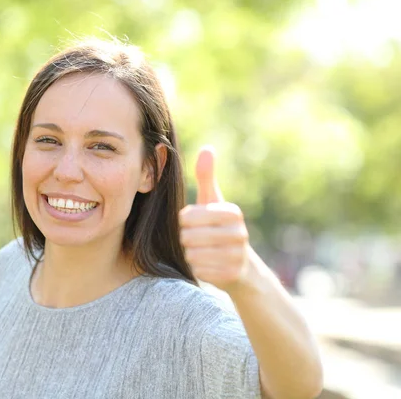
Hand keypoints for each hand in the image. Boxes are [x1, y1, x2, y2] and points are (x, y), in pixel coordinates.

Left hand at [179, 145, 249, 292]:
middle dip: (185, 239)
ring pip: (192, 254)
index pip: (187, 216)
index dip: (183, 222)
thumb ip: (206, 176)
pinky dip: (197, 268)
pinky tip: (208, 264)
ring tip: (202, 251)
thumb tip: (207, 148)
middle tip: (196, 240)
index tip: (193, 223)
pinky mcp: (231, 275)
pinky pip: (199, 270)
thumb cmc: (219, 227)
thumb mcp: (213, 201)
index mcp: (233, 212)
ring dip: (190, 254)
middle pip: (187, 236)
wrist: (240, 266)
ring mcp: (237, 255)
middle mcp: (239, 233)